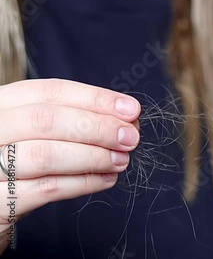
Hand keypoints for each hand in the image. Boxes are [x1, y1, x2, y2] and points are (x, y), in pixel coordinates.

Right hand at [0, 79, 139, 251]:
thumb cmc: (17, 164)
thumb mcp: (36, 134)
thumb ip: (73, 121)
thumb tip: (125, 118)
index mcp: (0, 105)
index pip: (50, 92)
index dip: (95, 99)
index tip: (131, 109)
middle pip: (46, 120)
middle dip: (98, 127)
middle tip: (130, 137)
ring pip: (46, 155)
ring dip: (93, 157)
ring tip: (121, 160)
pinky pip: (46, 189)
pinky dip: (83, 183)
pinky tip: (105, 179)